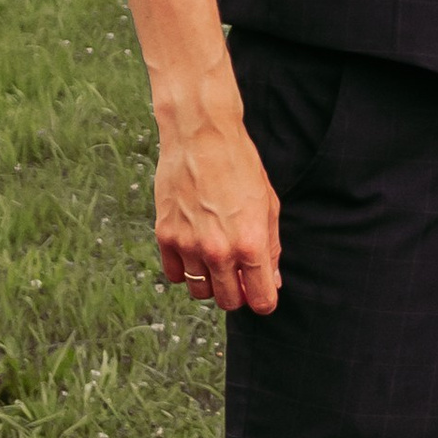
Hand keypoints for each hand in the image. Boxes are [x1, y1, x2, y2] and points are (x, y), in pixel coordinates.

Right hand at [153, 88, 282, 314]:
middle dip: (237, 292)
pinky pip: (175, 274)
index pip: (261, 300)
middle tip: (239, 274)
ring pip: (200, 291)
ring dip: (210, 282)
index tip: (261, 292)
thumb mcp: (268, 205)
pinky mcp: (165, 236)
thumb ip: (271, 248)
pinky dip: (185, 269)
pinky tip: (194, 250)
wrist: (201, 135)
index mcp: (251, 244)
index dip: (264, 300)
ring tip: (216, 259)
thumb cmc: (239, 165)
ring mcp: (189, 245)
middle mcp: (219, 251)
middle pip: (228, 301)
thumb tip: (272, 280)